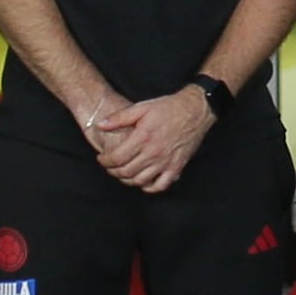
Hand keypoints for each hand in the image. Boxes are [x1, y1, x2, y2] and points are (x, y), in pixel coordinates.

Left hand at [86, 84, 214, 195]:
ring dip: (127, 180)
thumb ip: (119, 118)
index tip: (102, 159)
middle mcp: (154, 153)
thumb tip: (100, 125)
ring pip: (140, 181)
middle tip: (110, 166)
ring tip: (123, 172)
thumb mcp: (142, 107)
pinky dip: (149, 187)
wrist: (195, 110)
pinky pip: (161, 185)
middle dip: (113, 171)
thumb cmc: (169, 108)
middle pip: (126, 172)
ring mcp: (166, 162)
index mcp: (143, 137)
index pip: (117, 158)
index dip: (105, 161)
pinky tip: (143, 181)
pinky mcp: (176, 167)